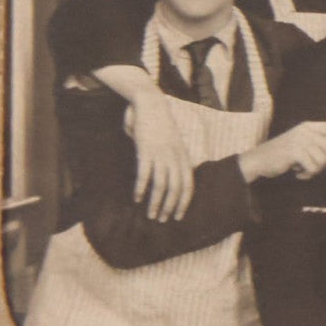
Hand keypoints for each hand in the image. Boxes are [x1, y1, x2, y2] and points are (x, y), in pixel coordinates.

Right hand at [127, 88, 193, 222]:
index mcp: (183, 157)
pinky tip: (137, 198)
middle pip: (176, 188)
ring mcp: (160, 154)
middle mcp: (174, 157)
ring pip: (161, 185)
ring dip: (156, 203)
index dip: (184, 202)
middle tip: (163, 220)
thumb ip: (175, 161)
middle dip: (170, 207)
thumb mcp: (174, 144)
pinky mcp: (145, 150)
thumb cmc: (162, 127)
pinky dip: (141, 188)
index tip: (178, 216)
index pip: (188, 184)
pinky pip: (144, 174)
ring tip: (151, 215)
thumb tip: (172, 180)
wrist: (152, 105)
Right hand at [237, 121, 325, 182]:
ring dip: (315, 169)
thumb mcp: (304, 151)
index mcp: (309, 126)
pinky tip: (298, 173)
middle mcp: (305, 130)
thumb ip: (321, 155)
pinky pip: (313, 167)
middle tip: (315, 168)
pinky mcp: (294, 151)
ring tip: (303, 170)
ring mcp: (300, 140)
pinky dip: (308, 174)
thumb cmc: (283, 156)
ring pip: (323, 159)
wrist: (258, 160)